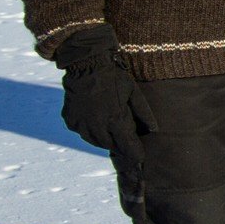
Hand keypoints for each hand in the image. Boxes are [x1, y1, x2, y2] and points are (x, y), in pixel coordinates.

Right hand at [54, 26, 155, 160]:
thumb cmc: (114, 77)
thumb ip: (144, 113)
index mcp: (115, 120)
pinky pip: (83, 132)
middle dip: (122, 147)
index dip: (136, 154)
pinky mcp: (70, 120)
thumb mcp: (134, 92)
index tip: (141, 159)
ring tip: (113, 133)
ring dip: (106, 140)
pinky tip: (97, 122)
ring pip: (96, 142)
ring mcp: (81, 124)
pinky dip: (91, 131)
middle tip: (129, 145)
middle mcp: (97, 127)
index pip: (128, 147)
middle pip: (112, 146)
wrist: (86, 64)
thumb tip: (154, 130)